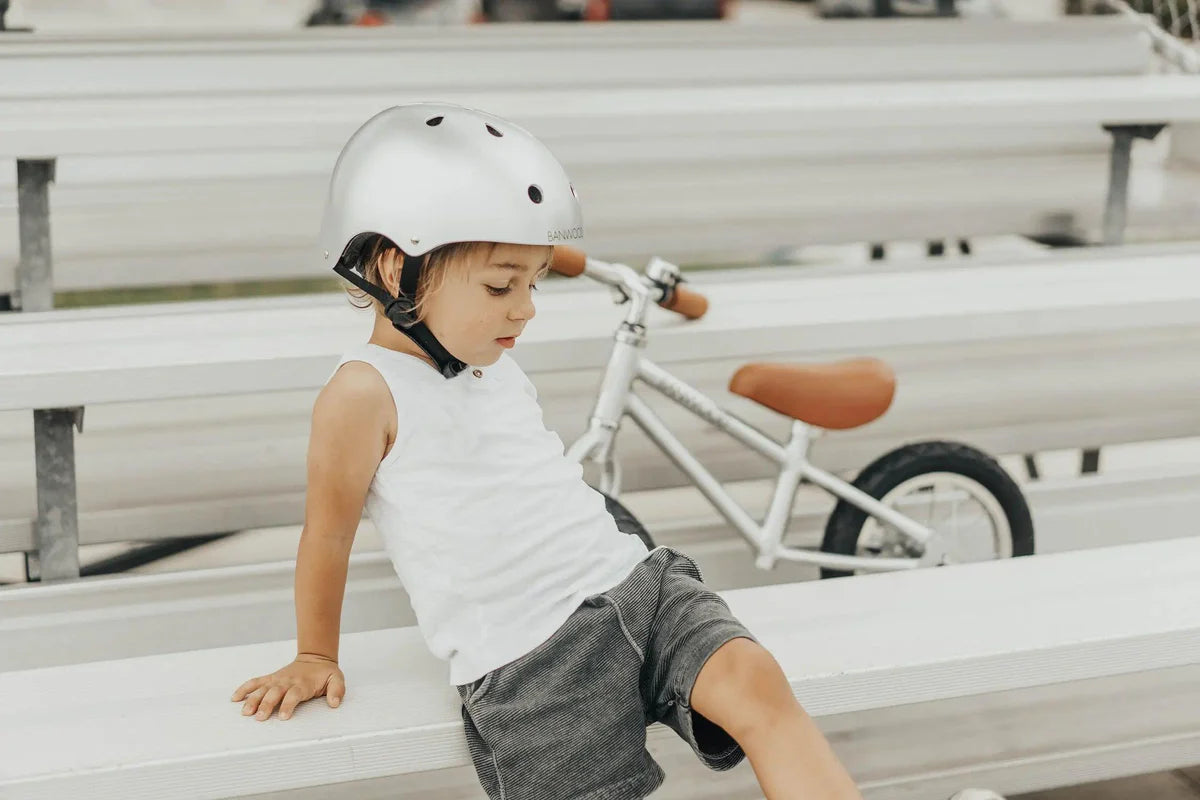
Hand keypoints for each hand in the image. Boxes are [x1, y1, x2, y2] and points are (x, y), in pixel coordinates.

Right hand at [231, 653, 345, 720]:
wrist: (315, 658)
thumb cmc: (325, 673)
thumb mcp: (337, 679)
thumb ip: (337, 691)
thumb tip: (334, 703)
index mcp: (303, 684)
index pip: (294, 695)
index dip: (288, 705)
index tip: (283, 717)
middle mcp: (287, 682)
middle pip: (274, 693)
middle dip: (266, 705)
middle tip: (259, 718)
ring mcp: (277, 680)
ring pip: (262, 689)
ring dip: (252, 699)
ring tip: (245, 712)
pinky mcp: (270, 678)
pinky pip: (255, 682)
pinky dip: (244, 688)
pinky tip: (234, 698)